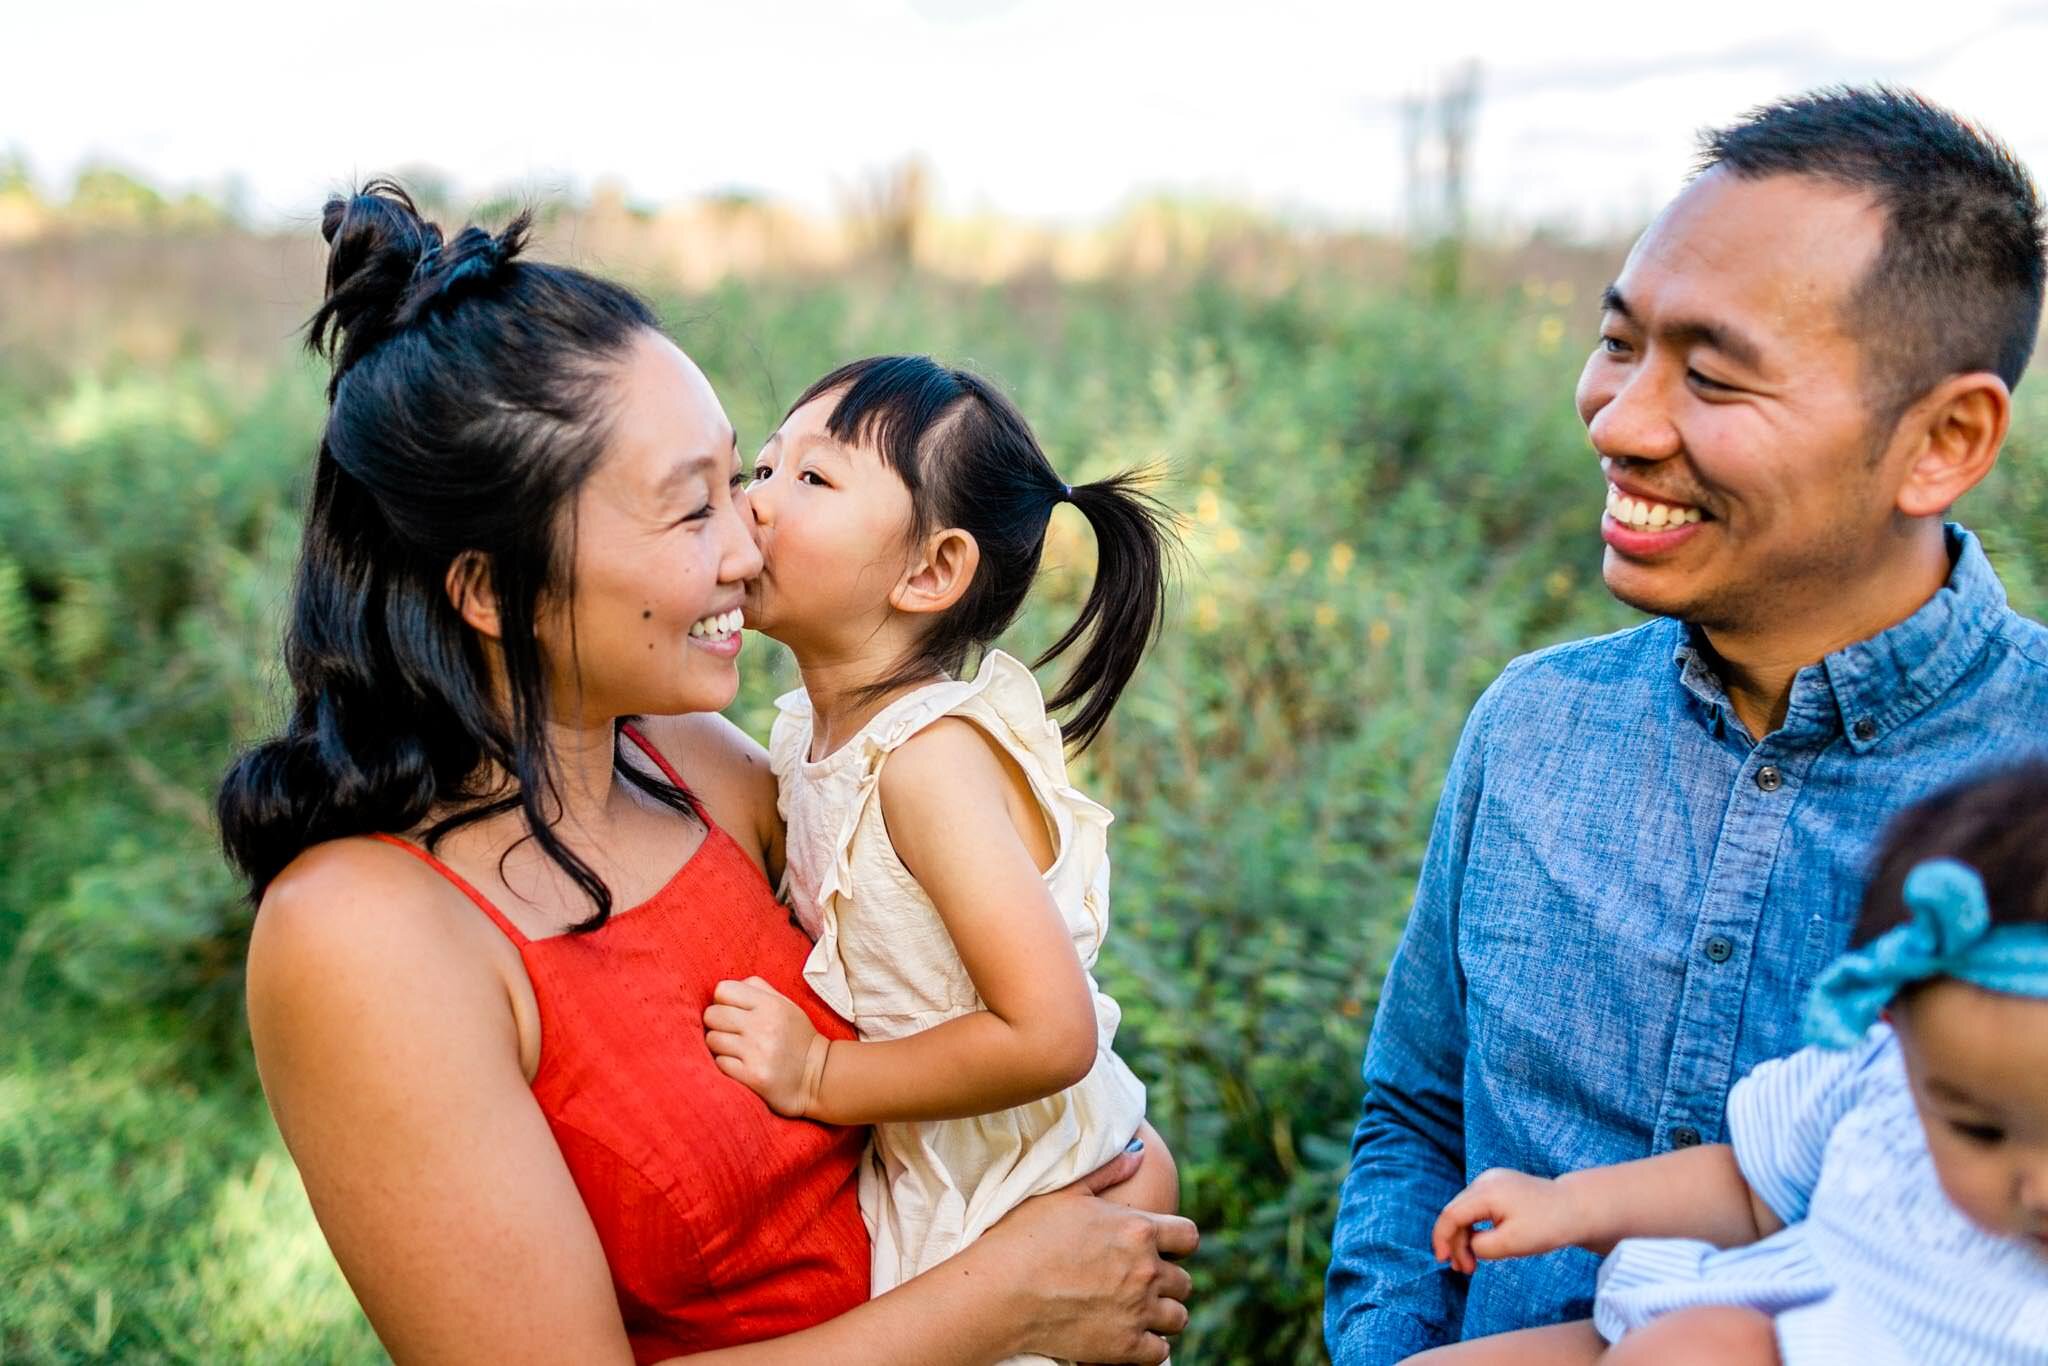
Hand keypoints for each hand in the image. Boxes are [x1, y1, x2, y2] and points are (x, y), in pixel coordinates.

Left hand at [704, 976, 827, 1116]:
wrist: (819, 1076)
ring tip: (735, 1050)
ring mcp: (757, 1052)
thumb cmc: (797, 1037)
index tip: (732, 1011)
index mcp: (771, 1004)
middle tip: (730, 1032)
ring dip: (719, 1046)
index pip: (723, 990)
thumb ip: (758, 990)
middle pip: (712, 1014)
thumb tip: (724, 989)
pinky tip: (740, 1065)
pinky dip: (725, 1064)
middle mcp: (763, 1026)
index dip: (722, 1001)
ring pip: (712, 1039)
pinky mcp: (753, 1076)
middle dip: (717, 1023)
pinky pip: (719, 1063)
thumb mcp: (786, 1005)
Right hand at [973, 1166, 1198, 1363]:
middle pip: (1184, 1281)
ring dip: (1163, 1314)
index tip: (1162, 1249)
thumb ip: (1108, 1171)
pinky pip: (1160, 1354)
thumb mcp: (1066, 1193)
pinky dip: (1150, 1348)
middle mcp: (1146, 1271)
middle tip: (1140, 1282)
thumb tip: (1140, 1154)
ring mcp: (1138, 1311)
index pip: (1189, 1237)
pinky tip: (1132, 1339)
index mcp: (1138, 1230)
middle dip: (1167, 1281)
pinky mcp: (1125, 1348)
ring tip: (1139, 1311)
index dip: (1178, 1243)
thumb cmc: (1027, 1236)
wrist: (1002, 1291)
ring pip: (1178, 1318)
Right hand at [1431, 1167, 1582, 1274]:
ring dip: (1465, 1237)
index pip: (1450, 1215)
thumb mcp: (1512, 1244)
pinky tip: (1481, 1244)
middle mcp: (1485, 1181)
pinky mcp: (1500, 1186)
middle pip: (1456, 1212)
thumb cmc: (1548, 1226)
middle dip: (1455, 1243)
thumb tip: (1469, 1245)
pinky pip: (1477, 1207)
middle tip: (1464, 1270)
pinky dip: (1476, 1227)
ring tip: (1472, 1263)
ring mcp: (1492, 1180)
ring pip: (1466, 1211)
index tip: (1443, 1261)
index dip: (1441, 1239)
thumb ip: (1482, 1247)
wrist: (1577, 1208)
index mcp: (1486, 1192)